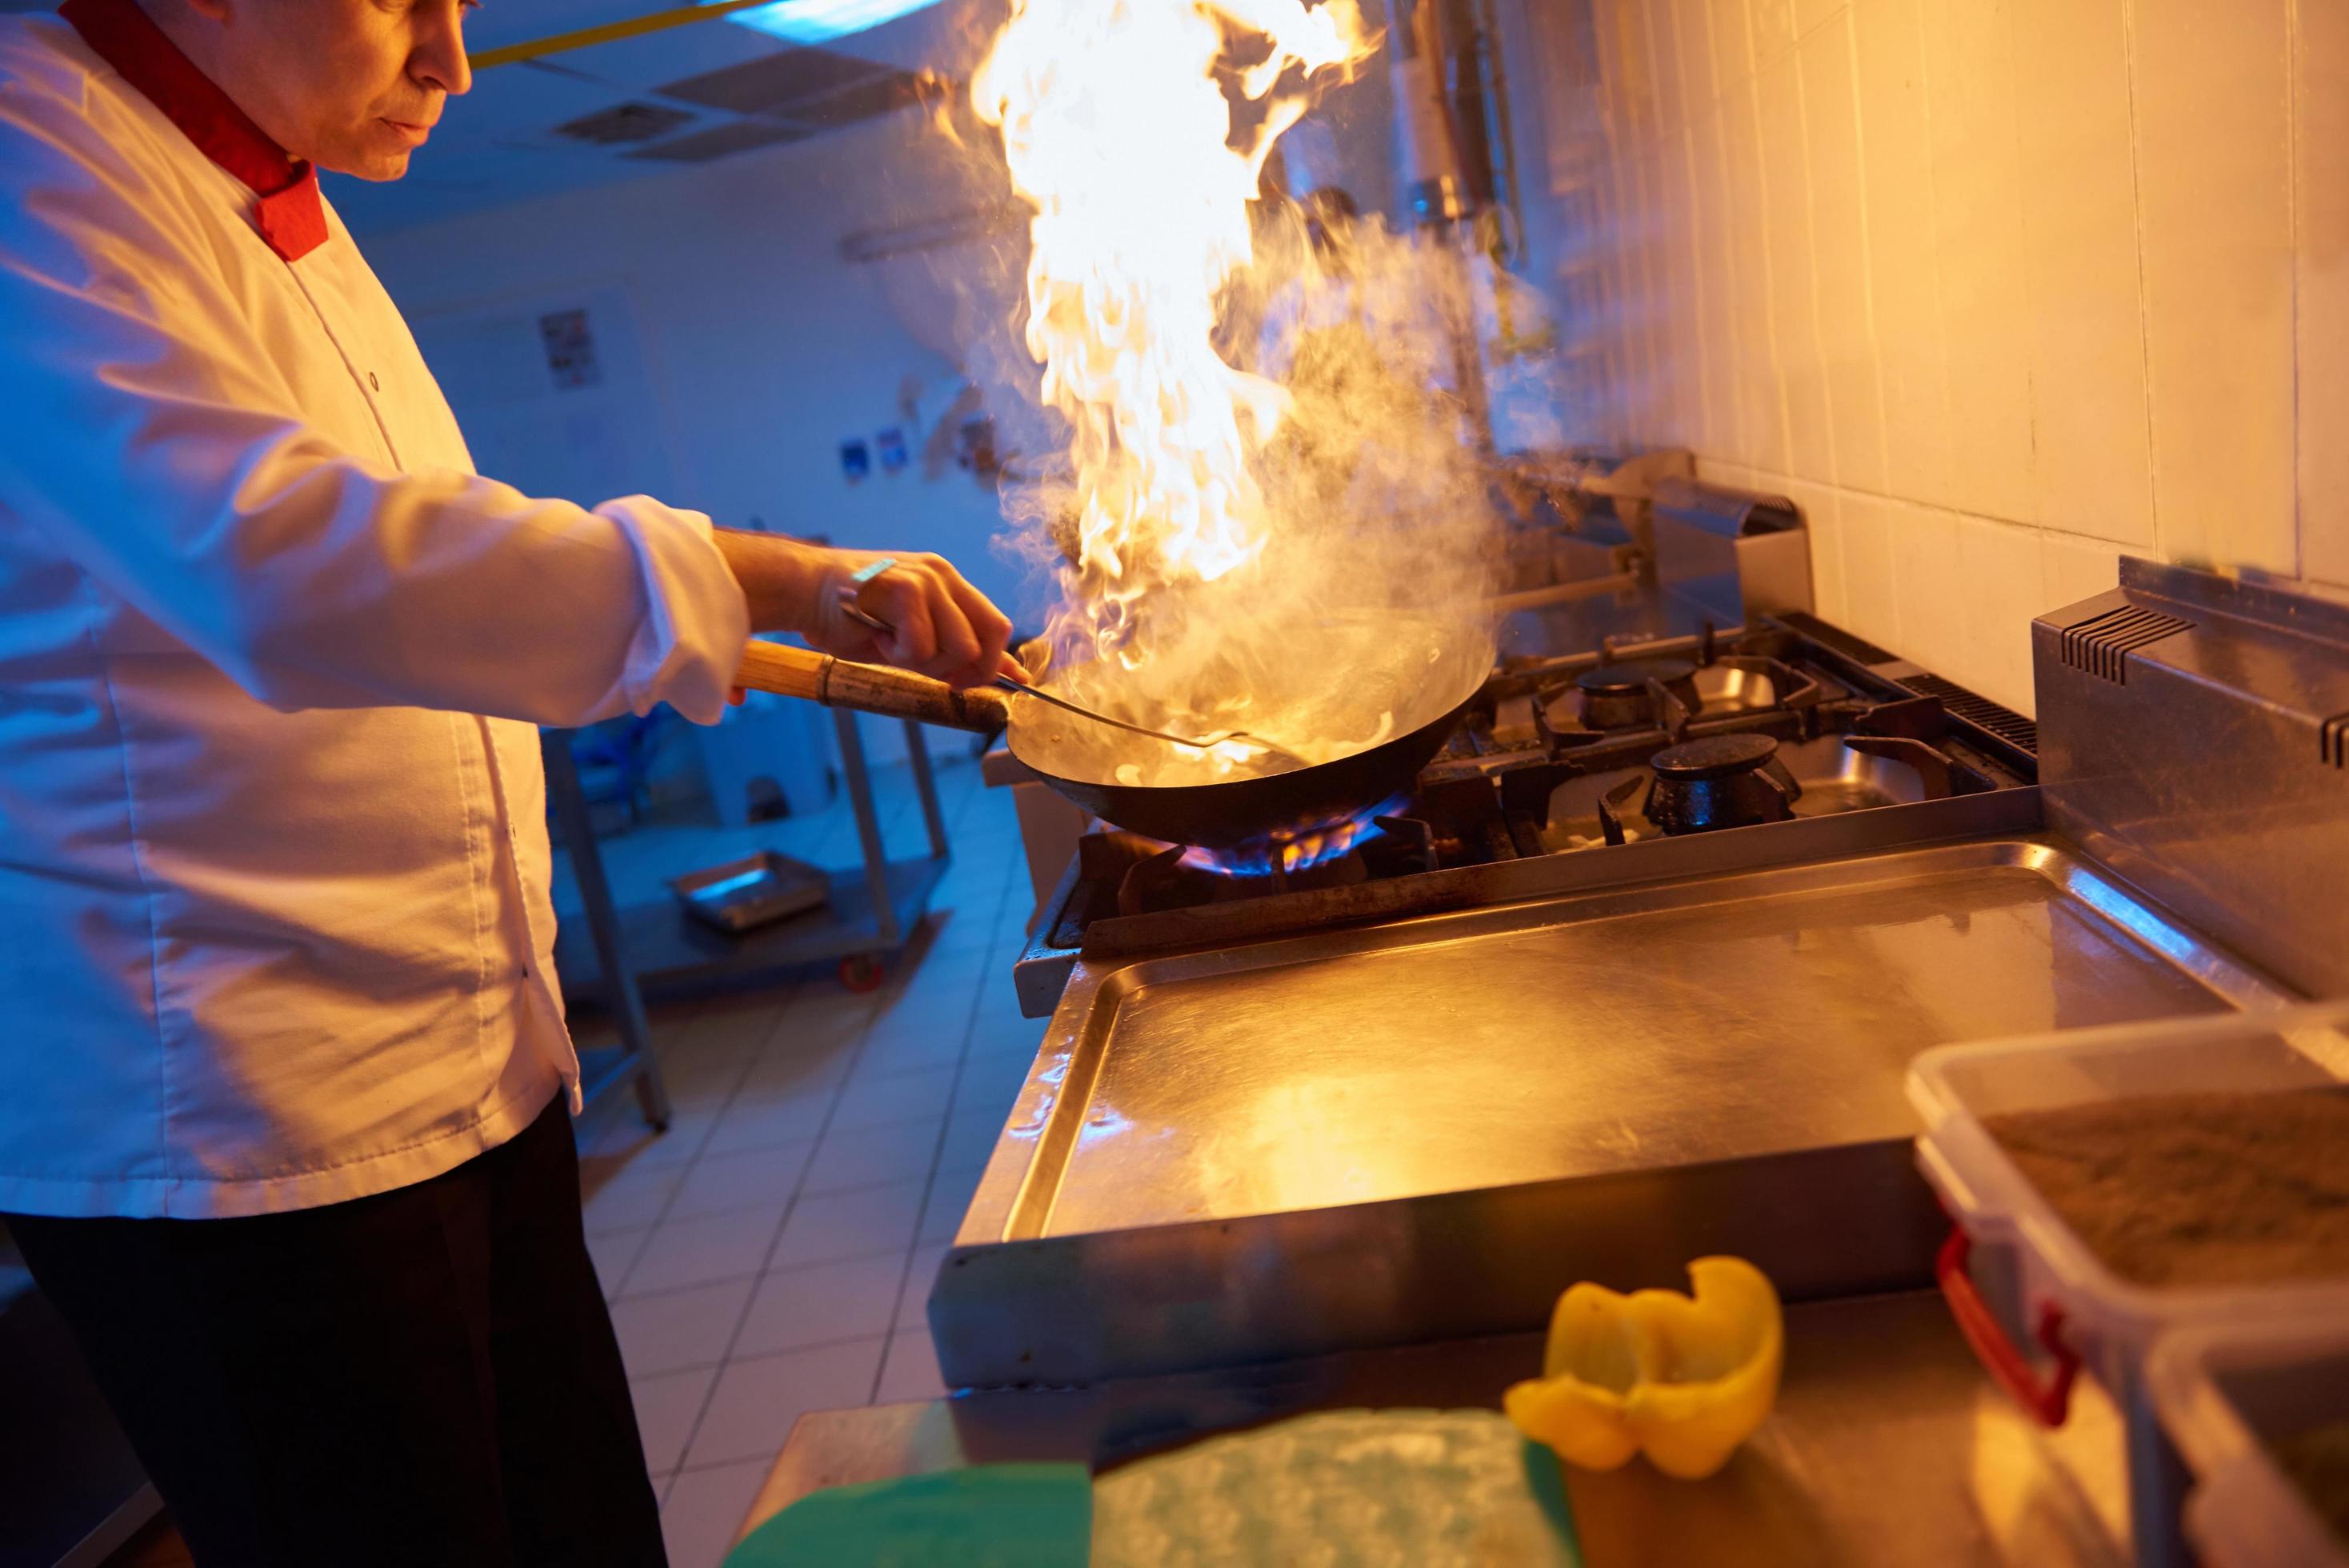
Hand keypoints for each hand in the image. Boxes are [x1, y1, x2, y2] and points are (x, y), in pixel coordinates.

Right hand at [809, 550, 1026, 689]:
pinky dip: (899, 654)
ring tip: (890, 645)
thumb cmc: (852, 619)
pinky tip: (876, 637)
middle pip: (988, 637)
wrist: (803, 593)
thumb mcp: (913, 641)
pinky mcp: (905, 587)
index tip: (988, 684)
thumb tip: (1008, 674)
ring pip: (959, 646)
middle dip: (964, 670)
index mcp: (949, 584)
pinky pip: (922, 644)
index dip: (997, 661)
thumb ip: (954, 652)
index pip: (995, 623)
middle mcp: (943, 576)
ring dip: (924, 662)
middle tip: (927, 671)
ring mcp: (926, 579)